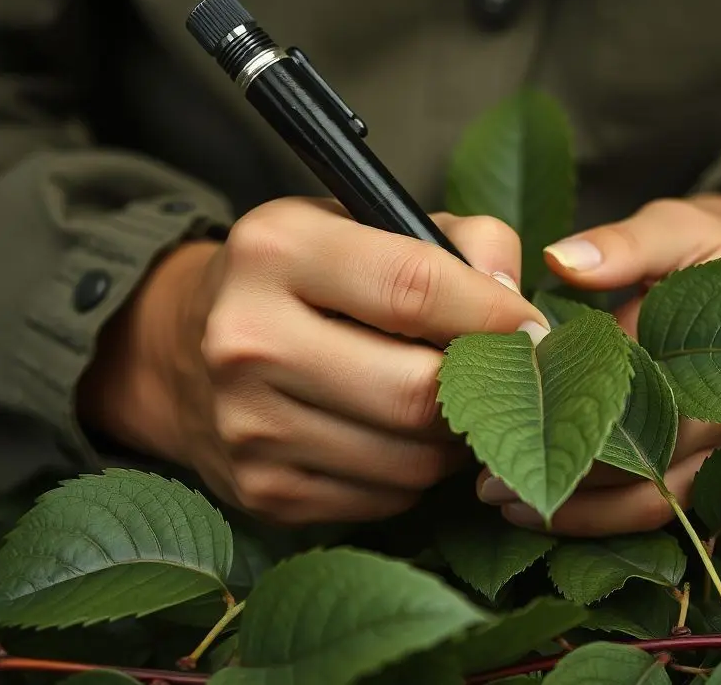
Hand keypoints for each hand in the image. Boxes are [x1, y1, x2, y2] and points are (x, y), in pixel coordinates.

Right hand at [78, 198, 548, 524]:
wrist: (186, 345)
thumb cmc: (306, 275)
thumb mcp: (369, 221)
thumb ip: (463, 240)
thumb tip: (518, 311)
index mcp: (277, 249)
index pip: (414, 288)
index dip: (494, 315)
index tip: (534, 329)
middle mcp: (248, 338)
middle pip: (418, 392)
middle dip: (484, 389)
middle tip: (507, 376)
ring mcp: (248, 425)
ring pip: (412, 458)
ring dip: (455, 437)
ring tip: (452, 401)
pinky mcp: (261, 490)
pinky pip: (385, 498)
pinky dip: (414, 471)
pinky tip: (402, 434)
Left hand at [477, 177, 720, 535]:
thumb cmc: (712, 246)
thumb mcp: (673, 229)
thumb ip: (623, 246)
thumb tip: (560, 260)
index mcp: (719, 355)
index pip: (638, 401)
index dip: (572, 418)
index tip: (508, 424)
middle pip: (644, 463)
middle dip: (568, 480)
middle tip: (490, 485)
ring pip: (655, 499)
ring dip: (584, 513)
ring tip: (509, 509)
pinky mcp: (709, 459)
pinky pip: (663, 503)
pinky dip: (609, 517)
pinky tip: (553, 516)